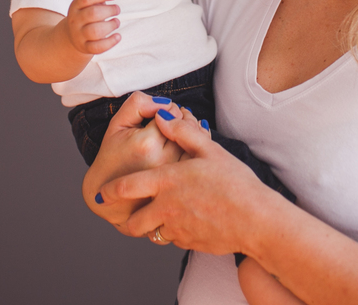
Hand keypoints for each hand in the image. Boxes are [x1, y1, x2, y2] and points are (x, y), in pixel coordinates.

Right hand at [63, 0, 120, 55]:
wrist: (72, 36)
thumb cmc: (85, 15)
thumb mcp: (88, 2)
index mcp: (75, 6)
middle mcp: (75, 20)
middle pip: (93, 13)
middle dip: (109, 10)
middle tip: (117, 9)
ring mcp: (79, 35)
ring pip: (95, 31)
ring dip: (111, 25)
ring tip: (116, 22)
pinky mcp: (85, 47)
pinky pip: (98, 47)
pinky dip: (110, 42)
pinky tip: (117, 36)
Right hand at [82, 91, 184, 228]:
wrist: (107, 194)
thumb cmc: (112, 156)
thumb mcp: (117, 124)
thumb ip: (139, 104)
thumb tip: (166, 103)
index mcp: (147, 144)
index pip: (172, 114)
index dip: (169, 110)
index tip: (161, 114)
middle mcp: (163, 161)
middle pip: (187, 129)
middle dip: (184, 118)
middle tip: (174, 118)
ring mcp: (173, 176)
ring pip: (197, 145)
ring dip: (194, 133)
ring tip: (181, 129)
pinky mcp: (179, 186)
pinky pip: (196, 162)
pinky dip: (197, 150)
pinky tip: (188, 144)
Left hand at [95, 105, 283, 255]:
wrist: (256, 220)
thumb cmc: (235, 183)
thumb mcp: (210, 150)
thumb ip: (183, 132)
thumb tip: (161, 115)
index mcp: (167, 181)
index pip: (128, 187)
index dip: (111, 191)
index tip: (101, 194)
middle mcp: (166, 208)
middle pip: (134, 222)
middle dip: (128, 220)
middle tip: (129, 215)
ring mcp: (177, 229)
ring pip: (154, 232)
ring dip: (154, 225)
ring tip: (165, 217)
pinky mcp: (189, 243)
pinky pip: (174, 239)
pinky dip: (175, 232)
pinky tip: (189, 222)